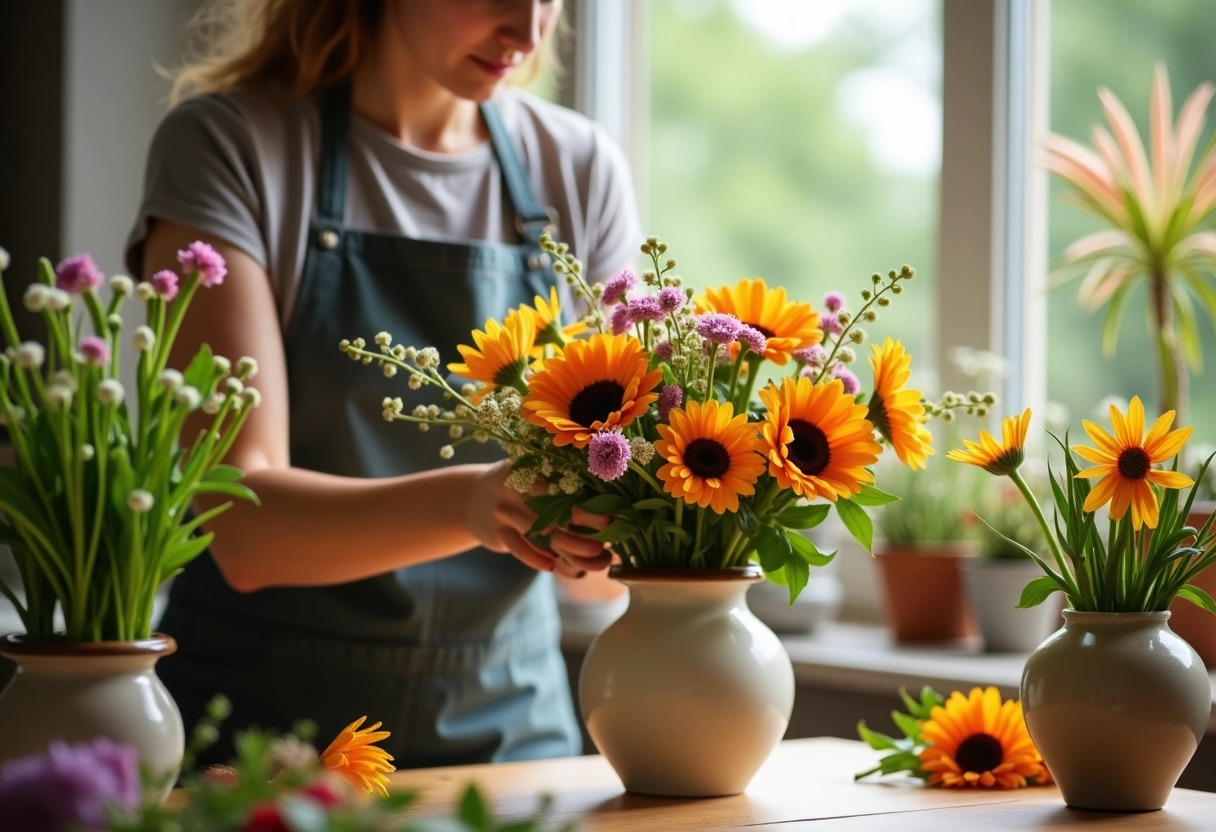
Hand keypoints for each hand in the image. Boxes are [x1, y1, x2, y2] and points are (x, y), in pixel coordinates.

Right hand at [465, 461, 613, 575]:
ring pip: (541, 534)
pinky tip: (554, 566)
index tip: (612, 518)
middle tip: (606, 549)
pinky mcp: (495, 532)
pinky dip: (537, 559)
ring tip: (592, 562)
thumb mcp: (531, 474)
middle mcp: (517, 487)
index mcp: (532, 468)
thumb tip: (604, 507)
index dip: (589, 504)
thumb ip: (559, 485)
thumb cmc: (515, 488)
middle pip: (557, 512)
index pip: (565, 487)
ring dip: (570, 550)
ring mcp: (504, 510)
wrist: (469, 498)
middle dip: (585, 531)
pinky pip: (519, 548)